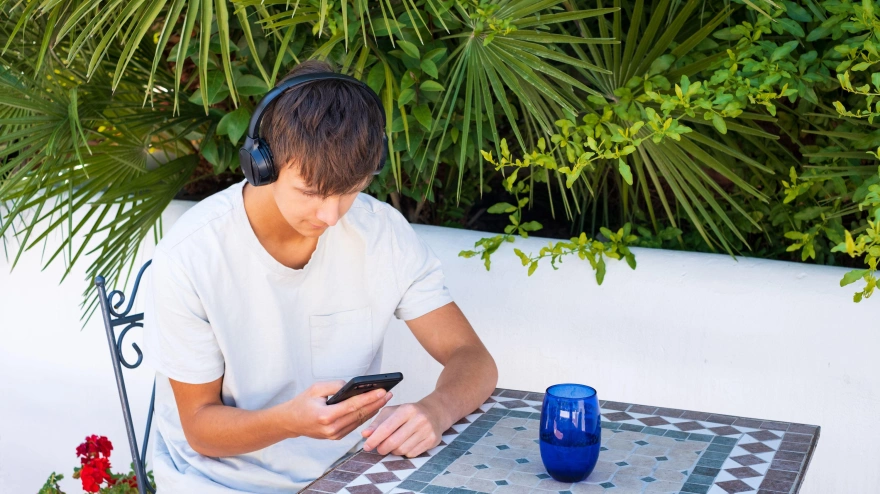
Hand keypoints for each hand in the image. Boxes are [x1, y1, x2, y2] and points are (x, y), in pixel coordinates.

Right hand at [276, 381, 392, 439]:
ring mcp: (335, 435)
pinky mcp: (336, 437)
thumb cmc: (303, 402)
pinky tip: (373, 407)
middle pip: (360, 414)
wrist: (291, 422)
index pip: (354, 406)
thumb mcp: (316, 388)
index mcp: (326, 416)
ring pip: (359, 421)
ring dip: (373, 410)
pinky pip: (354, 425)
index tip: (383, 390)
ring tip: (384, 399)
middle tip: (389, 393)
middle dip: (376, 403)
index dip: (370, 398)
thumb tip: (354, 386)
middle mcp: (332, 428)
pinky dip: (365, 416)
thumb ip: (336, 386)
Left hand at [360, 402, 445, 456]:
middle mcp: (419, 419)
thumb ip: (377, 423)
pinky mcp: (432, 440)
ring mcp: (427, 430)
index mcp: (407, 409)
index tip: (366, 446)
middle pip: (394, 442)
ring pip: (402, 450)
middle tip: (379, 448)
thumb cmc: (409, 413)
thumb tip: (365, 434)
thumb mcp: (392, 412)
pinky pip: (412, 454)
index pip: (386, 428)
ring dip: (394, 451)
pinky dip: (405, 453)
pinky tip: (406, 445)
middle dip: (382, 448)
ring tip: (394, 445)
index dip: (374, 439)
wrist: (434, 413)